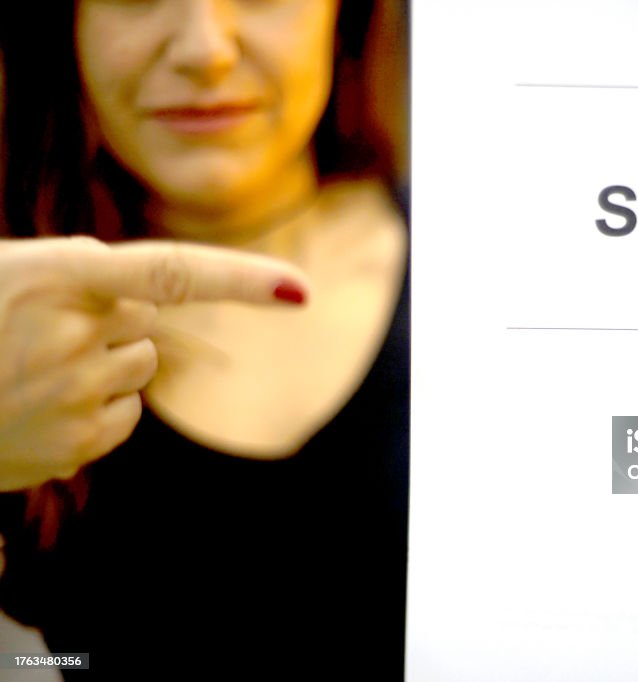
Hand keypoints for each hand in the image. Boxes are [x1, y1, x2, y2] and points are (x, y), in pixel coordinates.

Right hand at [0, 236, 309, 490]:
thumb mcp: (7, 272)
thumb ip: (78, 273)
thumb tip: (148, 293)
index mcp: (54, 276)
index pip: (169, 274)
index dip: (240, 281)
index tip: (298, 291)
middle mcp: (72, 335)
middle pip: (146, 325)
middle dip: (111, 323)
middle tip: (41, 330)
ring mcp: (73, 396)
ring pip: (137, 369)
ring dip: (104, 363)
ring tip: (34, 367)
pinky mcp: (73, 446)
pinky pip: (123, 415)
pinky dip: (97, 406)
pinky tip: (41, 403)